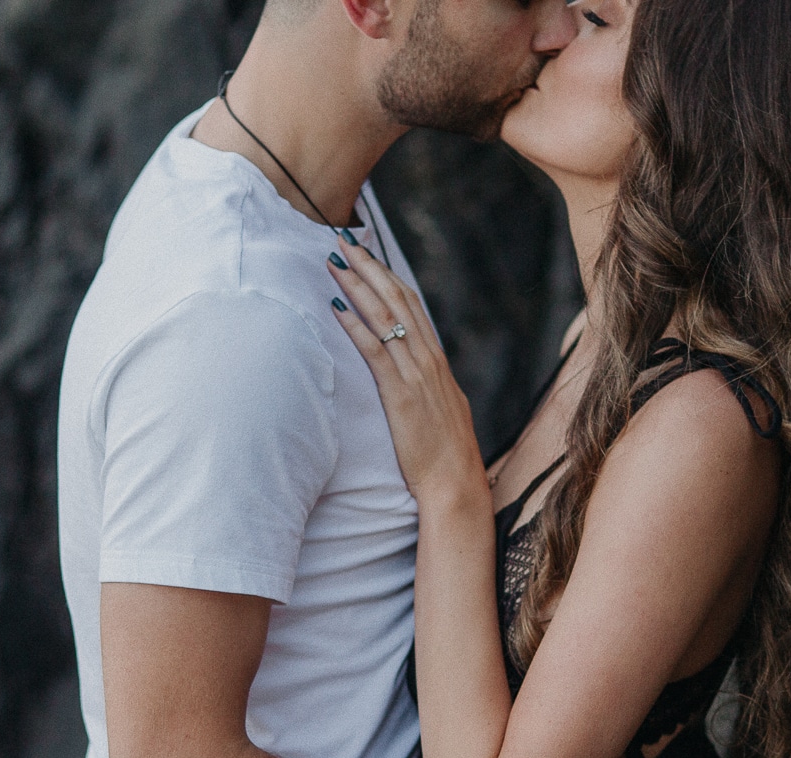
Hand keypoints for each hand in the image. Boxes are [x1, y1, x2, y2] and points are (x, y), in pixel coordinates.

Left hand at [326, 245, 486, 502]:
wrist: (455, 485)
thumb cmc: (446, 456)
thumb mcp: (440, 410)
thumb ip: (427, 387)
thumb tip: (415, 375)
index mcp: (436, 361)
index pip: (411, 305)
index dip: (387, 276)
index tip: (366, 254)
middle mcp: (427, 360)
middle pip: (397, 300)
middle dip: (369, 267)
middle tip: (344, 240)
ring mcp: (416, 375)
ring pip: (386, 318)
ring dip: (358, 286)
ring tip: (335, 262)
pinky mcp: (400, 396)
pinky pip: (375, 352)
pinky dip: (355, 326)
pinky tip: (336, 308)